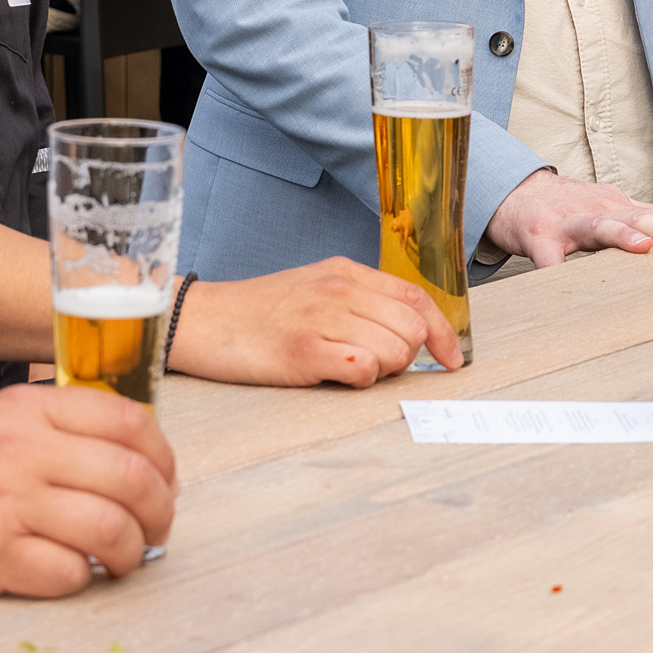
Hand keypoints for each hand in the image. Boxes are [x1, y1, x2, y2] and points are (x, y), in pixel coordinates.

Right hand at [0, 383, 179, 596]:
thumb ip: (57, 424)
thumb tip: (131, 455)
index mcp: (32, 409)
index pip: (131, 423)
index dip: (165, 458)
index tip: (164, 483)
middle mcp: (25, 450)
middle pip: (133, 479)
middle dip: (160, 513)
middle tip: (155, 532)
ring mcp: (7, 504)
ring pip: (110, 529)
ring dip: (130, 554)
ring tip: (120, 561)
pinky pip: (66, 574)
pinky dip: (78, 580)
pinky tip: (67, 574)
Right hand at [174, 256, 458, 382]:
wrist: (200, 320)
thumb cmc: (258, 312)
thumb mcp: (314, 288)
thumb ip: (358, 300)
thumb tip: (406, 329)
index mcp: (346, 272)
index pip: (417, 297)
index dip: (442, 332)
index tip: (451, 360)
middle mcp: (338, 290)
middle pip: (412, 328)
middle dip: (408, 357)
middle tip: (376, 366)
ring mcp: (321, 319)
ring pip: (393, 351)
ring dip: (383, 371)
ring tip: (348, 369)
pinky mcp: (302, 352)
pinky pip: (362, 369)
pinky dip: (360, 380)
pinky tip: (336, 376)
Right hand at [485, 170, 652, 268]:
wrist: (516, 195)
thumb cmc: (570, 211)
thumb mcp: (613, 212)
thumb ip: (647, 224)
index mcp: (621, 208)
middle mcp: (600, 210)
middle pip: (640, 216)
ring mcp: (569, 222)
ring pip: (599, 227)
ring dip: (622, 234)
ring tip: (643, 245)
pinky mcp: (539, 237)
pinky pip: (548, 256)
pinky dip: (555, 267)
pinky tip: (562, 279)